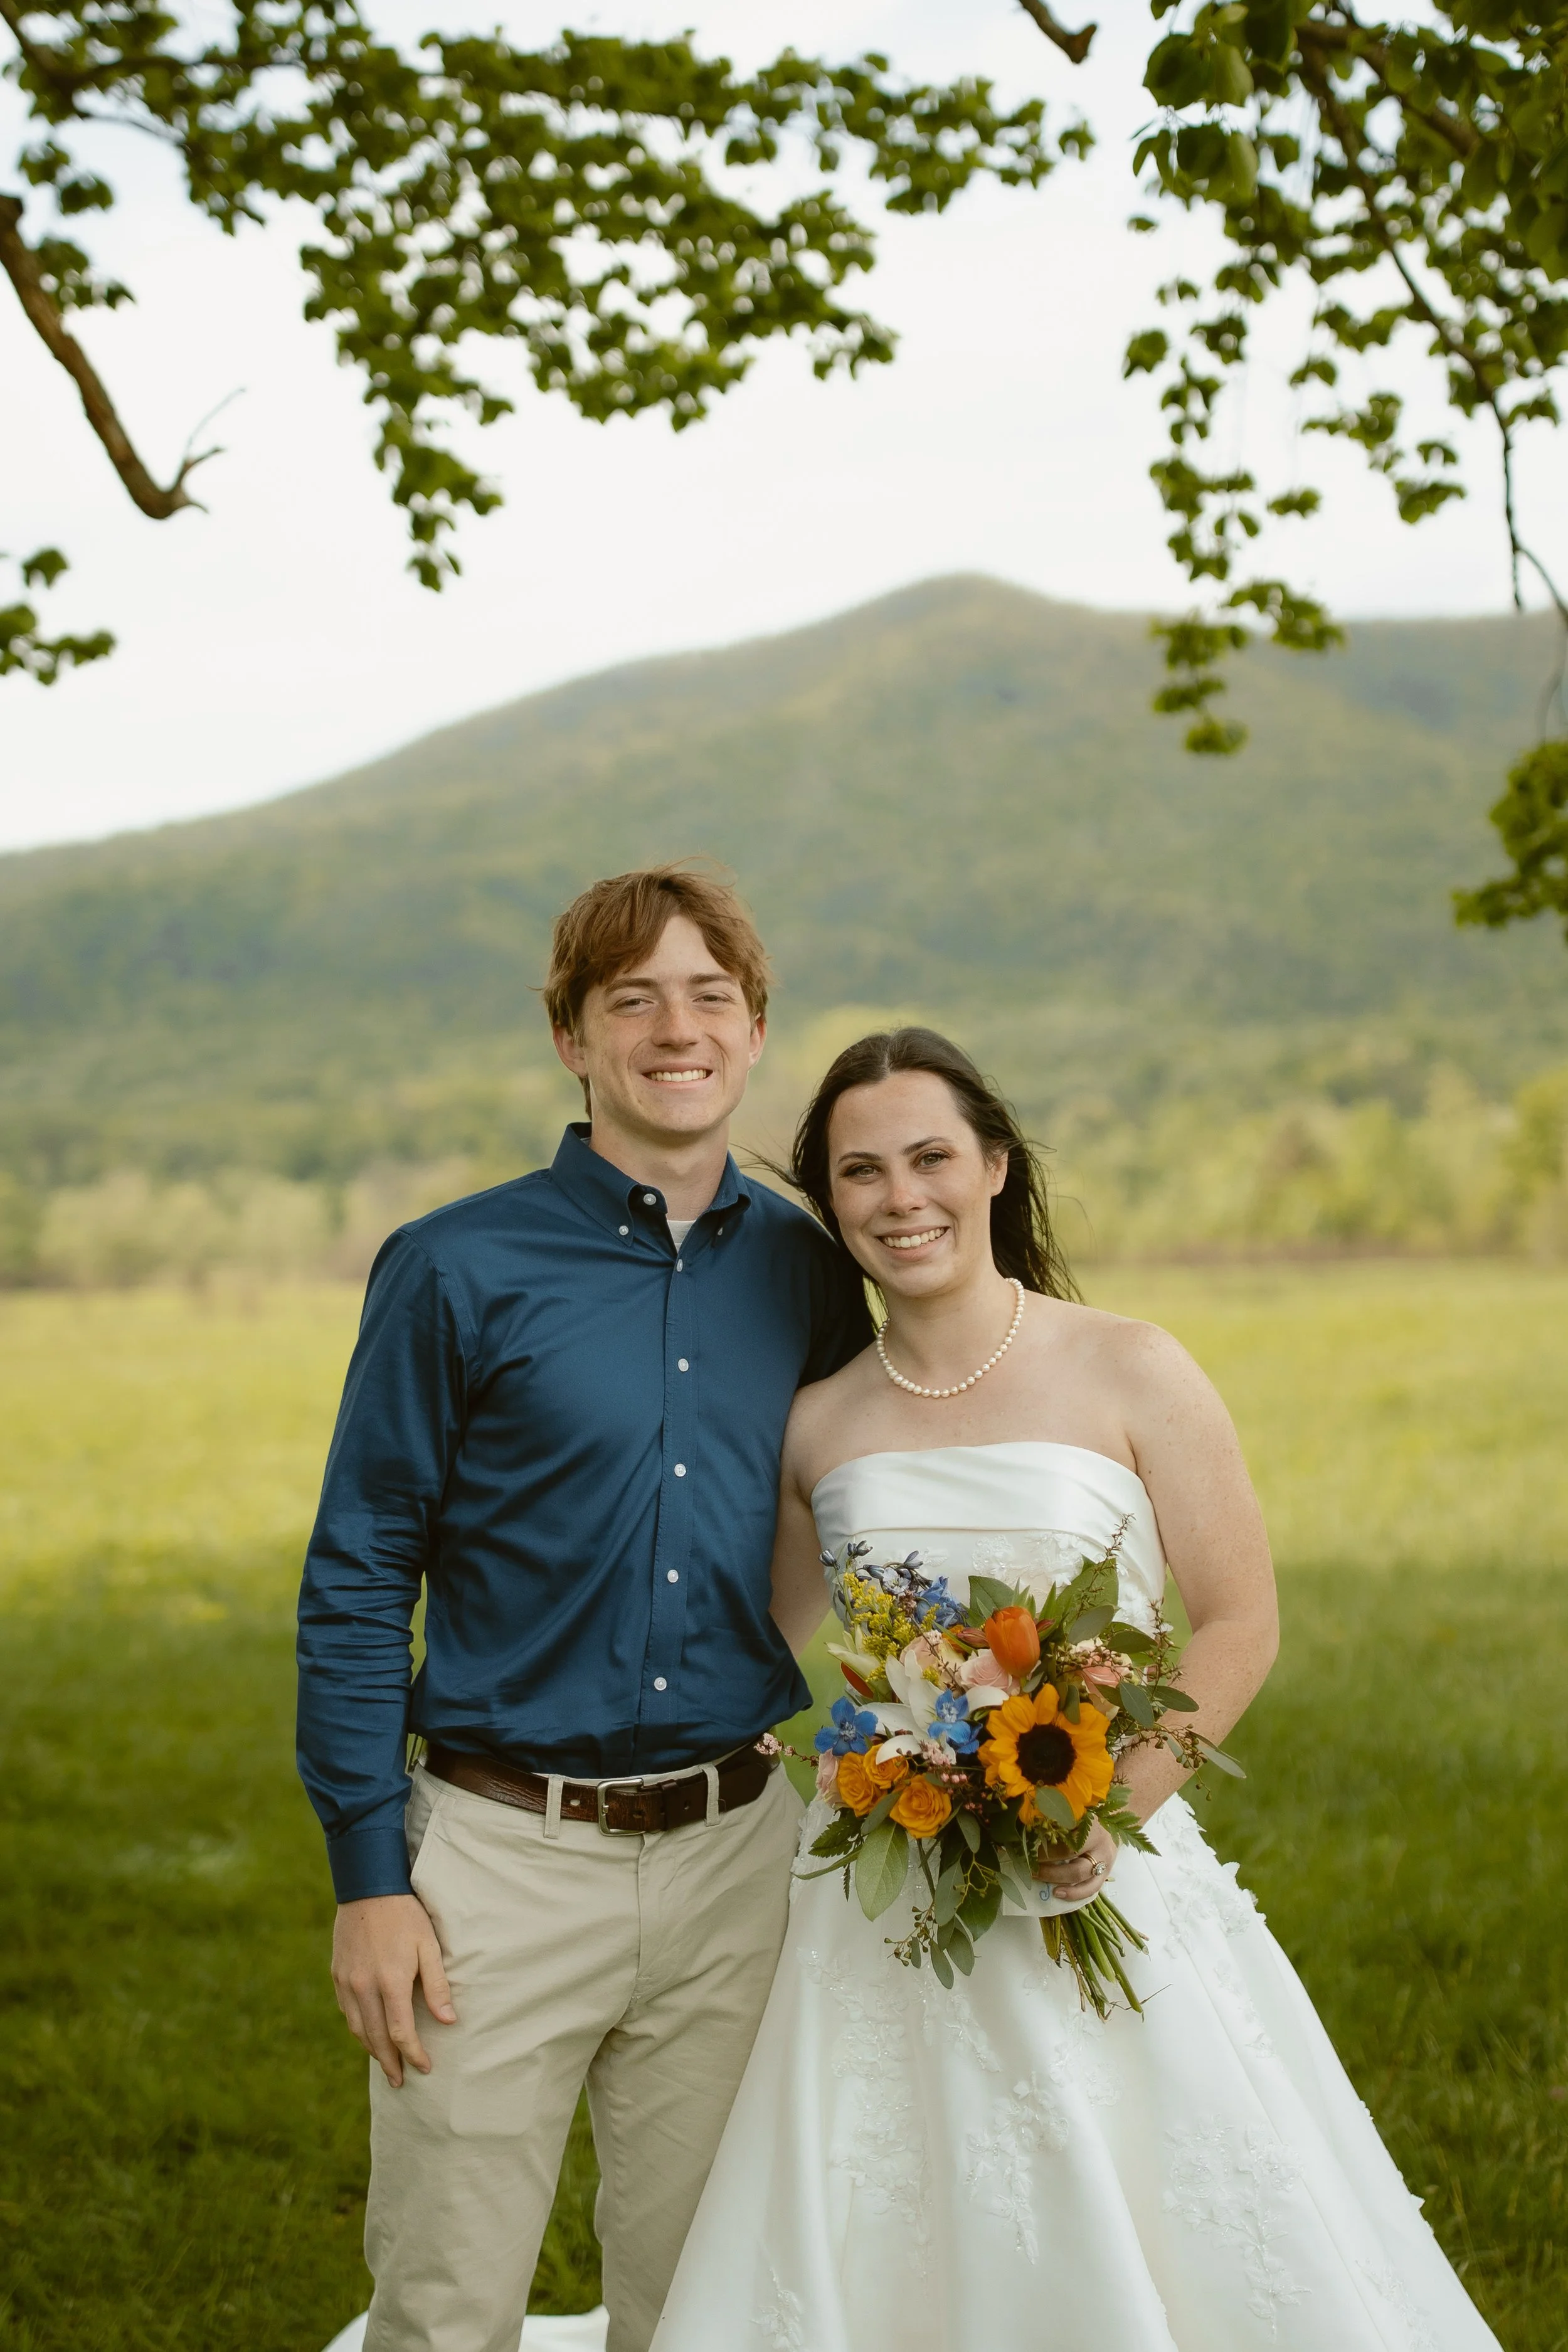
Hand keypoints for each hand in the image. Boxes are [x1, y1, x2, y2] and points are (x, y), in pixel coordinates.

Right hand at [331, 1893, 455, 2086]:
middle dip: (390, 2063)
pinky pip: (346, 2011)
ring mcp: (347, 1981)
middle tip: (400, 2081)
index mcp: (391, 1981)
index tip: (424, 2068)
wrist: (368, 1887)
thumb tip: (448, 2021)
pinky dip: (357, 2028)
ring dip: (371, 2049)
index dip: (413, 2055)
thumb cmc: (406, 1915)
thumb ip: (437, 1985)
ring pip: (357, 2028)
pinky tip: (367, 2033)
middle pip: (375, 2038)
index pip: (400, 2033)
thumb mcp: (429, 1945)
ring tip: (385, 2063)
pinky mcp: (337, 1974)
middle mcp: (364, 1986)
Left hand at [1032, 1817, 1115, 1902]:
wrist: (1108, 1825)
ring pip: (1084, 1881)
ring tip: (1043, 1883)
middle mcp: (1102, 1848)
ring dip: (1062, 1885)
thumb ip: (1058, 1824)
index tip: (1031, 1855)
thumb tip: (1032, 1836)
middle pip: (1076, 1867)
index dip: (1048, 1854)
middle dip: (1051, 1872)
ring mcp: (1106, 1863)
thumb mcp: (1073, 1815)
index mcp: (1092, 1829)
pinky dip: (1074, 1894)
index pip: (1069, 1847)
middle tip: (1033, 1870)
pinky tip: (1058, 1894)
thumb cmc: (1086, 1818)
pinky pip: (1091, 1889)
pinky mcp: (1106, 1875)